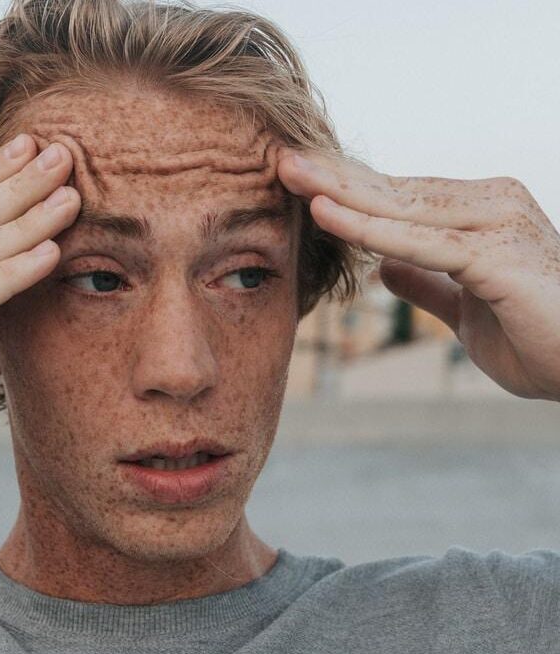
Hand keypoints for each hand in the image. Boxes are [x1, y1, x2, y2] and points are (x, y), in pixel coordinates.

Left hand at [278, 150, 559, 401]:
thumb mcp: (465, 308)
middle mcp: (488, 206)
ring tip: (287, 172)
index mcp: (477, 216)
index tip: (298, 180)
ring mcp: (496, 225)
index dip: (347, 190)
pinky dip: (369, 228)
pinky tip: (326, 214)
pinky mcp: (497, 255)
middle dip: (333, 176)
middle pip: (393, 191)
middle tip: (277, 158)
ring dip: (340, 190)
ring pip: (400, 208)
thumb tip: (383, 269)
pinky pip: (419, 241)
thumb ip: (427, 284)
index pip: (398, 199)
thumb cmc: (537, 336)